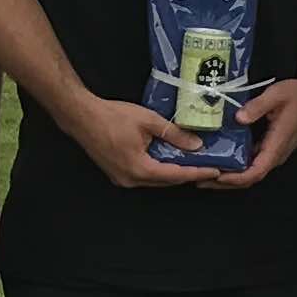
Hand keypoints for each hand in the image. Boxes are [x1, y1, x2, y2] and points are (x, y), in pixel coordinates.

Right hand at [60, 89, 218, 189]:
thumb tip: (195, 144)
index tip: (215, 171)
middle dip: (186, 173)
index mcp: (140, 169)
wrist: (81, 116)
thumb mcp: (148, 121)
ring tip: (190, 161)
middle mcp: (131, 180)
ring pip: (154, 179)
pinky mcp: (116, 173)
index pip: (176, 175)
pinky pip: (143, 175)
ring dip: (171, 171)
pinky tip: (166, 158)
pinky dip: (157, 168)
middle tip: (206, 165)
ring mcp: (122, 179)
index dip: (197, 172)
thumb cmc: (111, 117)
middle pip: (166, 180)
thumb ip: (174, 134)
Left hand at [212, 75, 296, 188]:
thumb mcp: (277, 95)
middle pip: (250, 178)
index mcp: (277, 145)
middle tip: (199, 180)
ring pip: (250, 173)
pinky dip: (236, 166)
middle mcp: (276, 154)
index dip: (235, 178)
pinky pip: (252, 163)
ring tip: (204, 173)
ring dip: (229, 177)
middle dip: (225, 183)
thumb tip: (238, 118)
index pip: (256, 172)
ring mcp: (274, 153)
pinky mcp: (271, 148)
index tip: (215, 176)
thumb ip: (257, 107)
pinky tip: (220, 160)